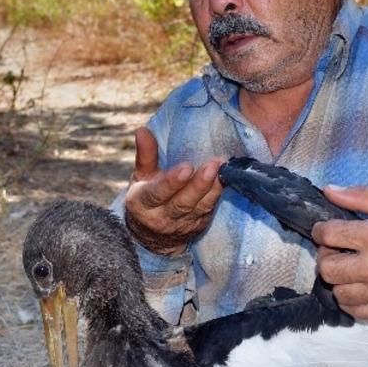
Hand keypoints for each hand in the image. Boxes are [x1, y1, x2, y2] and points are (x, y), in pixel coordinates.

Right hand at [124, 127, 223, 255]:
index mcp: (142, 203)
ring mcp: (182, 224)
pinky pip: (210, 210)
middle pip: (182, 203)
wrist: (153, 236)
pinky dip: (218, 194)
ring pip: (200, 207)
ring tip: (222, 169)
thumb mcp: (140, 177)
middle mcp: (162, 217)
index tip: (187, 167)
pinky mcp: (198, 225)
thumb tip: (142, 130)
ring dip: (213, 188)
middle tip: (212, 165)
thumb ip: (145, 155)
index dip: (172, 182)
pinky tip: (226, 178)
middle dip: (198, 185)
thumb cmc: (146, 197)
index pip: (157, 193)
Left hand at [311, 185, 367, 319]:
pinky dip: (352, 298)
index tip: (325, 230)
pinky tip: (361, 284)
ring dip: (339, 278)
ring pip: (338, 292)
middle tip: (338, 249)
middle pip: (327, 268)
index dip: (321, 230)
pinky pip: (355, 311)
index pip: (329, 235)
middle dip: (326, 255)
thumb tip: (328, 190)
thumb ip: (360, 196)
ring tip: (352, 266)